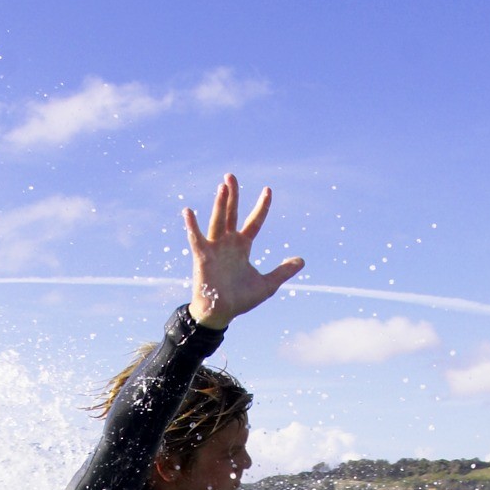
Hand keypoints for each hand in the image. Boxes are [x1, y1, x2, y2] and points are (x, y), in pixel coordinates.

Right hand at [185, 174, 302, 327]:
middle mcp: (228, 243)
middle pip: (231, 214)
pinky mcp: (202, 257)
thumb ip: (283, 271)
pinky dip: (192, 226)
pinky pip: (196, 238)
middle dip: (232, 196)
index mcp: (242, 246)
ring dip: (219, 205)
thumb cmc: (240, 299)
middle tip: (231, 176)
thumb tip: (301, 260)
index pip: (254, 222)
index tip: (268, 190)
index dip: (261, 207)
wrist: (221, 314)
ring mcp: (214, 248)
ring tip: (222, 187)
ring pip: (217, 221)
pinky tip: (188, 211)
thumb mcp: (267, 285)